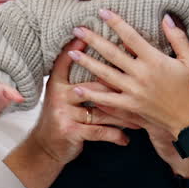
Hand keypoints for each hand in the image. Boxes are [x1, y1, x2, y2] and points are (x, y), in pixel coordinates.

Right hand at [27, 38, 129, 165]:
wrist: (45, 148)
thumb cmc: (62, 117)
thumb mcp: (61, 94)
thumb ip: (74, 77)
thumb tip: (88, 49)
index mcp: (57, 83)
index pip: (68, 61)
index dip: (80, 48)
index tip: (98, 39)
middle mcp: (59, 95)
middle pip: (92, 85)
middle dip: (119, 86)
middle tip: (142, 85)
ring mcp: (64, 113)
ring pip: (102, 110)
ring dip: (124, 117)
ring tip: (140, 119)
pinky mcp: (71, 131)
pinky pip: (100, 131)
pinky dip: (115, 135)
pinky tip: (126, 139)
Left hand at [69, 11, 188, 138]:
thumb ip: (177, 38)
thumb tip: (165, 18)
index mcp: (155, 60)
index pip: (131, 37)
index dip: (115, 23)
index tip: (102, 12)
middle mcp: (142, 74)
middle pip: (112, 53)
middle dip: (93, 40)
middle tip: (77, 29)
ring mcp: (134, 92)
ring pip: (105, 75)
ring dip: (87, 63)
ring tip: (71, 53)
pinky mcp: (131, 107)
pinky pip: (107, 100)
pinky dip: (91, 94)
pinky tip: (76, 88)